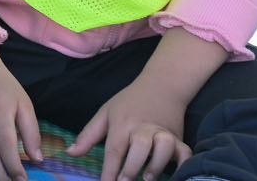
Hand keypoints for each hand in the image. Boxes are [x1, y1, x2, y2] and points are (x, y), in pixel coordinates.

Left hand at [66, 77, 190, 180]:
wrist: (161, 85)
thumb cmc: (129, 103)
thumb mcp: (105, 113)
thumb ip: (88, 135)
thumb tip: (70, 153)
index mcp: (122, 124)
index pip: (114, 149)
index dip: (109, 171)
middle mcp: (143, 128)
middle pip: (139, 146)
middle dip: (132, 166)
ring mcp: (163, 132)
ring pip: (164, 146)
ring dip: (157, 163)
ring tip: (148, 178)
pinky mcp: (179, 137)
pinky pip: (185, 151)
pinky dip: (184, 163)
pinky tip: (177, 173)